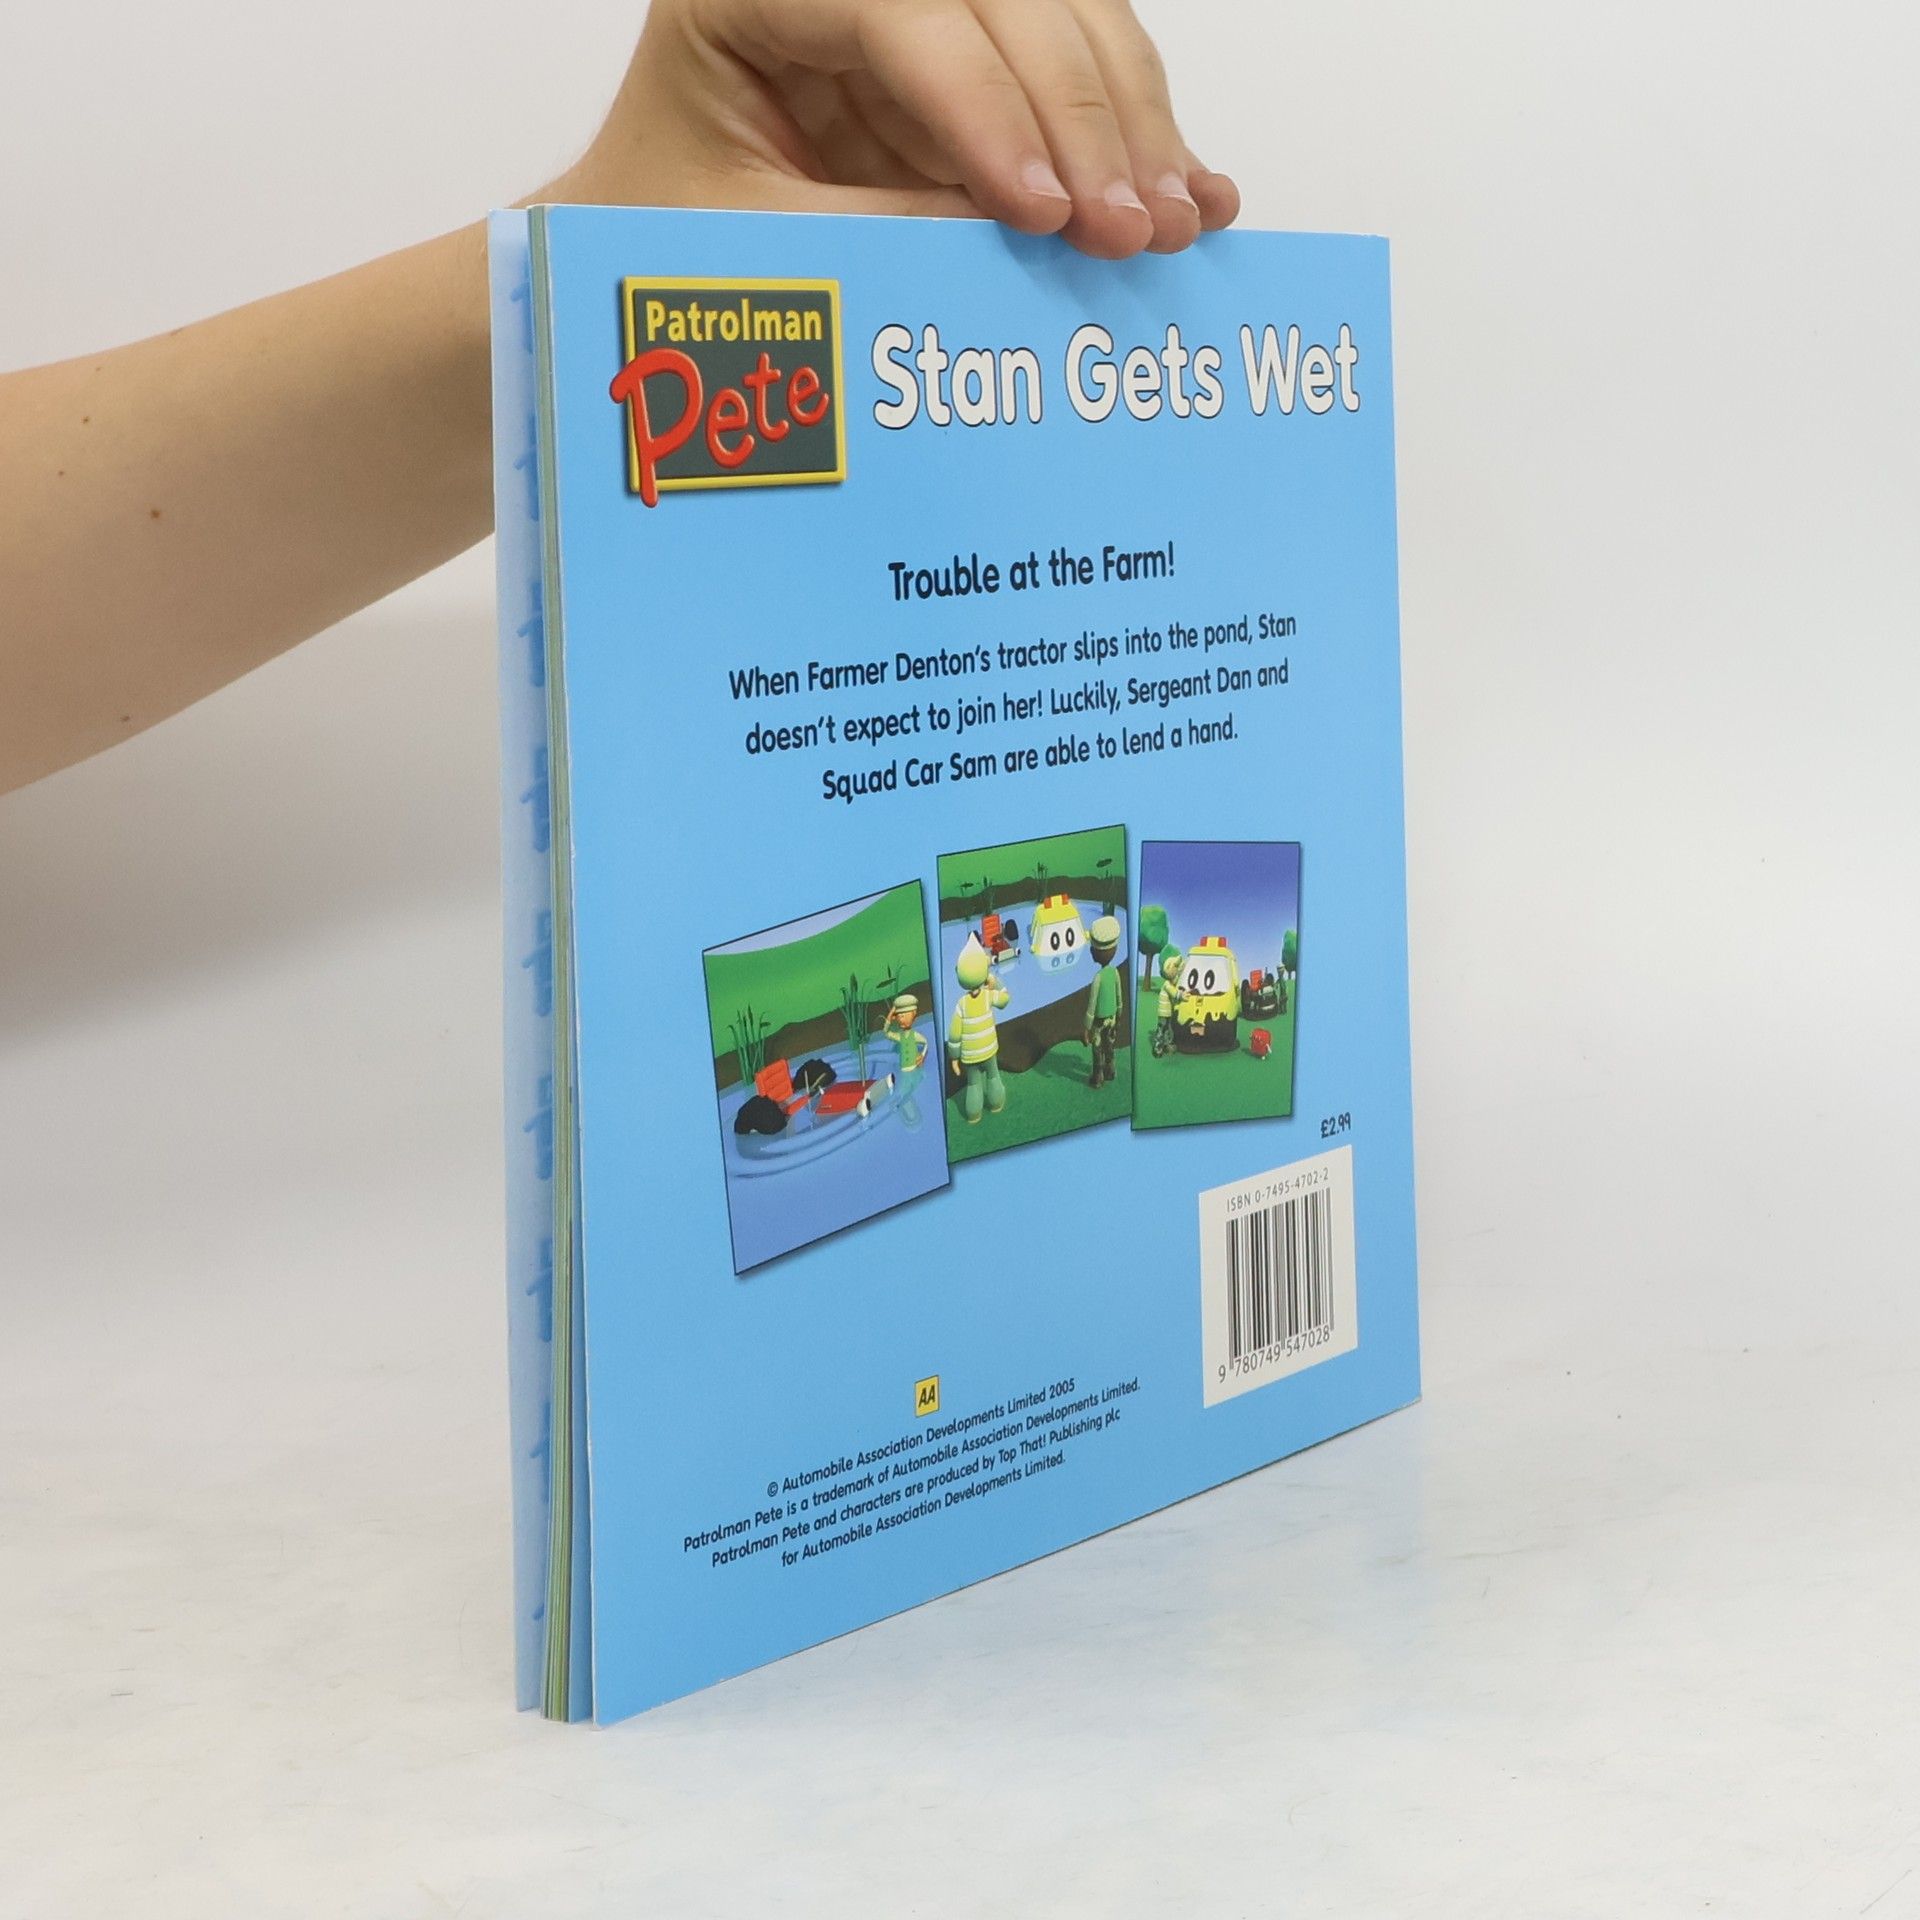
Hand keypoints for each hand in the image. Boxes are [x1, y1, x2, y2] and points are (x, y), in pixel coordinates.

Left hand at [550, 0, 1238, 258]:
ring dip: (1131, 124)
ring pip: (1066, 22)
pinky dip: (1136, 141)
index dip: (985, 105)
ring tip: (1176, 223)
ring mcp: (921, 20)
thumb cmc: (665, 242)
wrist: (648, 269)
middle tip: (1134, 226)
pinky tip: (1192, 191)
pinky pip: (1074, 85)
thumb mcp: (751, 248)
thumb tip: (1024, 248)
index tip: (1042, 208)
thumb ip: (878, 236)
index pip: (898, 10)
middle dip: (1085, 114)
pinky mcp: (971, 75)